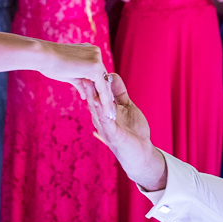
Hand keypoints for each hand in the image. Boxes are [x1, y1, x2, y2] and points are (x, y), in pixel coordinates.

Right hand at [38, 41, 115, 119]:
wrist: (42, 56)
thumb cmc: (50, 64)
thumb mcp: (69, 75)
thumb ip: (81, 83)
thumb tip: (85, 96)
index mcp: (90, 52)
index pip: (99, 74)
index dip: (101, 89)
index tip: (104, 102)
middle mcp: (96, 53)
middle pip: (104, 79)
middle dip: (107, 96)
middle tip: (111, 111)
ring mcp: (96, 59)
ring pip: (105, 84)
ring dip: (107, 100)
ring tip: (110, 115)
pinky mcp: (94, 66)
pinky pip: (101, 86)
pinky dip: (104, 99)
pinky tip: (105, 110)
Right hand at [82, 73, 166, 191]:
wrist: (141, 153)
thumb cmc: (133, 131)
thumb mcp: (126, 107)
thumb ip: (119, 93)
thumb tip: (111, 75)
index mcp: (104, 111)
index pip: (95, 93)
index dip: (92, 81)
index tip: (87, 67)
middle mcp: (101, 118)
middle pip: (92, 99)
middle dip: (88, 86)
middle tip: (81, 72)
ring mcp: (106, 127)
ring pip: (96, 110)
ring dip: (92, 96)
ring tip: (86, 83)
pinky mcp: (113, 135)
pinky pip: (106, 122)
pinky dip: (102, 112)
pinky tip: (99, 103)